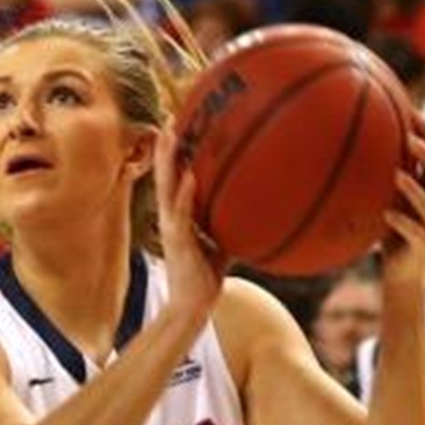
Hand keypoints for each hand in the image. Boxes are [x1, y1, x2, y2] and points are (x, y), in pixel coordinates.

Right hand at [153, 125, 227, 325]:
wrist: (192, 307)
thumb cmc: (205, 277)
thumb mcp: (222, 245)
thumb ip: (232, 227)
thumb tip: (257, 212)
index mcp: (179, 216)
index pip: (174, 177)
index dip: (175, 152)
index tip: (179, 124)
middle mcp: (170, 217)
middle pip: (166, 174)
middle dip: (167, 147)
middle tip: (171, 116)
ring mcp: (172, 228)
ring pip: (167, 188)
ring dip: (169, 161)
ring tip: (172, 135)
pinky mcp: (178, 242)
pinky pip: (182, 214)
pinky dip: (185, 194)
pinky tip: (191, 177)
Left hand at [381, 117, 424, 294]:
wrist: (400, 274)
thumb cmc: (389, 233)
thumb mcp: (384, 202)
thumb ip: (379, 179)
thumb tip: (351, 148)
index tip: (414, 112)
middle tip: (410, 139)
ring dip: (414, 189)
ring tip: (397, 175)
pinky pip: (416, 232)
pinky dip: (402, 223)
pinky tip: (387, 214)